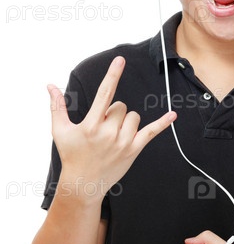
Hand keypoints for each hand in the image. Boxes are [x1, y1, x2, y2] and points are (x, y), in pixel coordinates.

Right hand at [48, 56, 175, 200]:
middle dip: (112, 113)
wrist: (84, 184)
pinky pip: (151, 132)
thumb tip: (50, 85)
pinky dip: (162, 123)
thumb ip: (57, 106)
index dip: (113, 75)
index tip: (120, 60)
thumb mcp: (60, 130)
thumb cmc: (71, 155)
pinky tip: (173, 115)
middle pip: (121, 106)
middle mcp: (109, 132)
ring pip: (133, 116)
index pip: (104, 94)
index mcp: (91, 125)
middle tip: (102, 129)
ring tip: (112, 135)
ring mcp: (123, 142)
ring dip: (125, 121)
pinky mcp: (134, 149)